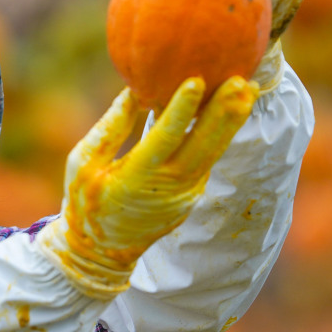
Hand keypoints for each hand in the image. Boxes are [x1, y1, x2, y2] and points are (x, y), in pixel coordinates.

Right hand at [36, 74, 257, 298]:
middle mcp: (167, 186)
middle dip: (222, 111)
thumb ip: (110, 128)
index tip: (196, 80)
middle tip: (241, 80)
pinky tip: (232, 108)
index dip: (181, 110)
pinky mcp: (192, 193)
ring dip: (231, 120)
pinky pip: (208, 158)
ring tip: (249, 89)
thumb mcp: (83, 163)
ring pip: (213, 152)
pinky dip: (221, 133)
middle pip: (202, 145)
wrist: (102, 251)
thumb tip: (135, 90)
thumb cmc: (85, 201)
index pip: (164, 138)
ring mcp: (185, 193)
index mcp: (134, 178)